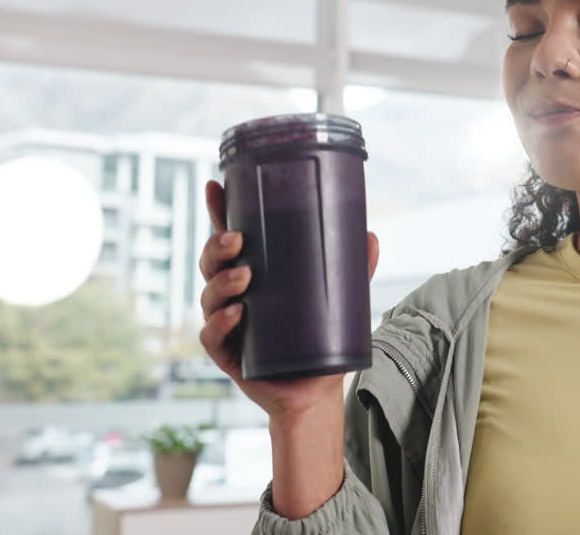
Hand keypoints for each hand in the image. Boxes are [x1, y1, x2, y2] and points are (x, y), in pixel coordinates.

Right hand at [197, 179, 379, 420]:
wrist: (313, 393)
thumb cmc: (320, 340)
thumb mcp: (338, 300)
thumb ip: (353, 269)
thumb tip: (371, 235)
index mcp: (254, 273)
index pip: (229, 237)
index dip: (218, 211)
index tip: (215, 186)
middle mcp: (233, 294)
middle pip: (211, 261)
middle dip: (218, 245)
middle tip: (238, 239)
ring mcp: (226, 323)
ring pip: (209, 293)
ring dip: (222, 281)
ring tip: (245, 276)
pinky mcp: (227, 353)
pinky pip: (212, 335)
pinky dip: (220, 322)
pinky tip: (236, 314)